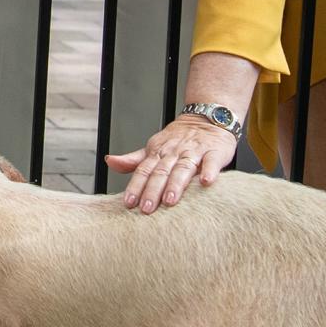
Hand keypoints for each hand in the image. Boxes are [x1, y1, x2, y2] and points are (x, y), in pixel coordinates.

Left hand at [106, 114, 238, 213]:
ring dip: (176, 184)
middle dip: (152, 190)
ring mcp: (194, 151)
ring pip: (183, 168)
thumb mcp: (154, 147)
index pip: (144, 170)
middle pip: (161, 172)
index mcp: (158, 152)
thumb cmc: (180, 139)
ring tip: (170, 200)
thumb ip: (134, 159)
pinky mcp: (215, 152)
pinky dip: (208, 171)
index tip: (129, 203)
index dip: (135, 186)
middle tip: (146, 208)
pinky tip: (206, 182)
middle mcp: (174, 152)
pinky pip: (211, 161)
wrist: (208, 118)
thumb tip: (110, 162)